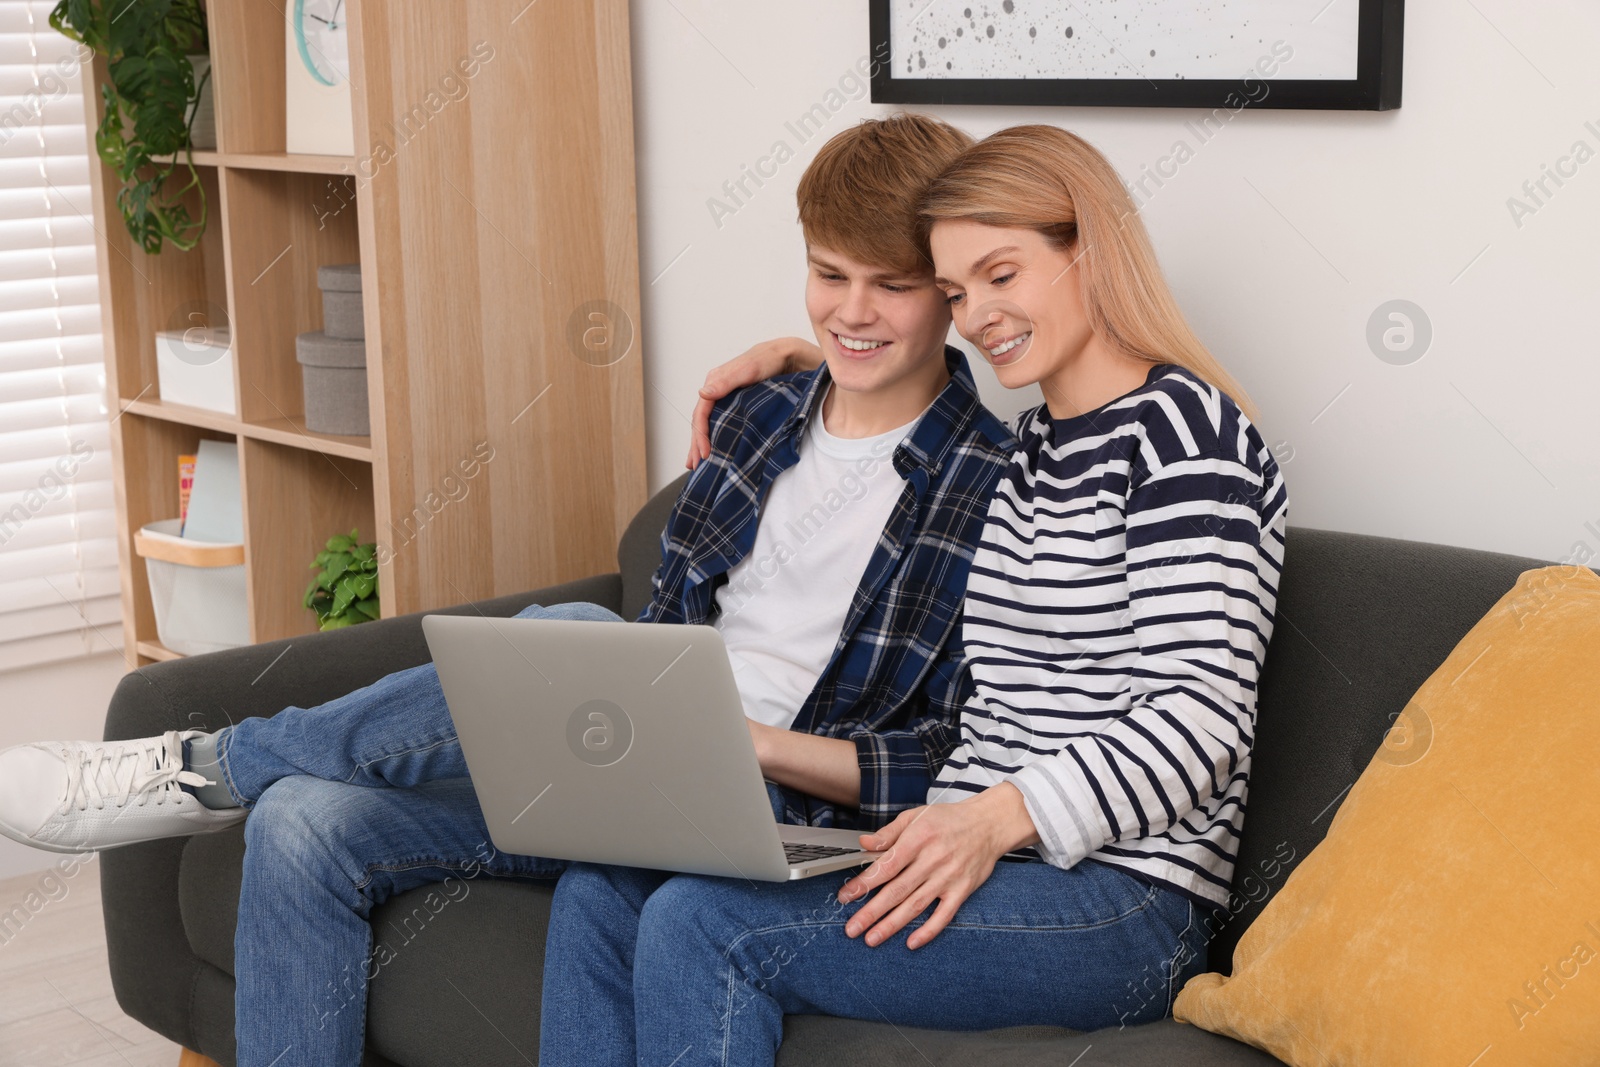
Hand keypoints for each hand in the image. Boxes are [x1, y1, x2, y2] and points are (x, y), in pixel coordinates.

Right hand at [686, 337, 823, 468]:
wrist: (788, 356)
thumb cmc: (768, 360)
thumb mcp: (748, 370)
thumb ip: (725, 382)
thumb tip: (702, 394)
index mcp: (715, 381)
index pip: (701, 412)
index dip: (700, 434)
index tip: (705, 453)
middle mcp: (717, 391)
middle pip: (701, 421)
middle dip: (696, 444)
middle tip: (695, 466)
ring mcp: (726, 399)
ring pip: (709, 424)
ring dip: (701, 443)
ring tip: (696, 464)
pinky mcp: (737, 405)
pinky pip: (720, 423)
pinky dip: (714, 437)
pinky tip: (713, 450)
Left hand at [836, 783, 1038, 949]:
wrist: (989, 824)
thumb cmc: (949, 819)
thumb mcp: (916, 815)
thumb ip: (889, 832)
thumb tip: (864, 844)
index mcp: (918, 839)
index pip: (885, 866)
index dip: (864, 883)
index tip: (845, 897)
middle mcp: (932, 860)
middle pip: (897, 890)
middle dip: (871, 912)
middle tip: (852, 929)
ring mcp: (948, 878)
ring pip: (915, 906)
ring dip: (892, 925)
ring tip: (872, 939)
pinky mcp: (962, 891)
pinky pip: (944, 915)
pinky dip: (928, 930)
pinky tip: (911, 942)